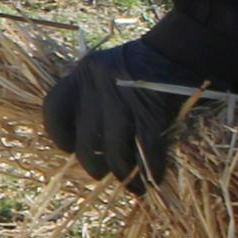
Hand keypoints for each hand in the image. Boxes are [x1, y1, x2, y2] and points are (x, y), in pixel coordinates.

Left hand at [44, 38, 201, 185]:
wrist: (183, 51)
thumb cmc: (144, 68)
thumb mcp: (108, 73)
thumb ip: (93, 99)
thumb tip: (84, 143)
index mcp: (84, 73)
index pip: (54, 108)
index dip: (59, 134)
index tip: (70, 148)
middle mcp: (98, 85)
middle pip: (86, 140)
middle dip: (94, 165)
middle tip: (103, 174)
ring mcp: (124, 98)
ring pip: (115, 150)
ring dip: (124, 174)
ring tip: (134, 186)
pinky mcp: (152, 111)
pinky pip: (146, 149)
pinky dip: (150, 168)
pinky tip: (153, 178)